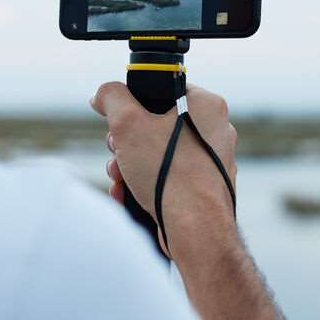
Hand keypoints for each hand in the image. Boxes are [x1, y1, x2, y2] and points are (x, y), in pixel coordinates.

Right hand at [90, 81, 237, 259]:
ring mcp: (212, 163)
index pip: (163, 90)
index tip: (119, 121)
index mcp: (206, 106)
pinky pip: (169, 178)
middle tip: (118, 151)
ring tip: (121, 177)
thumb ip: (112, 98)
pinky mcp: (205, 188)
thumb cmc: (169, 174)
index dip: (134, 104)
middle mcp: (215, 132)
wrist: (195, 228)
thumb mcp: (128, 123)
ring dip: (132, 165)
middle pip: (158, 125)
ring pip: (160, 154)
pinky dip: (147, 184)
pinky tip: (130, 194)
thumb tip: (103, 94)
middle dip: (128, 141)